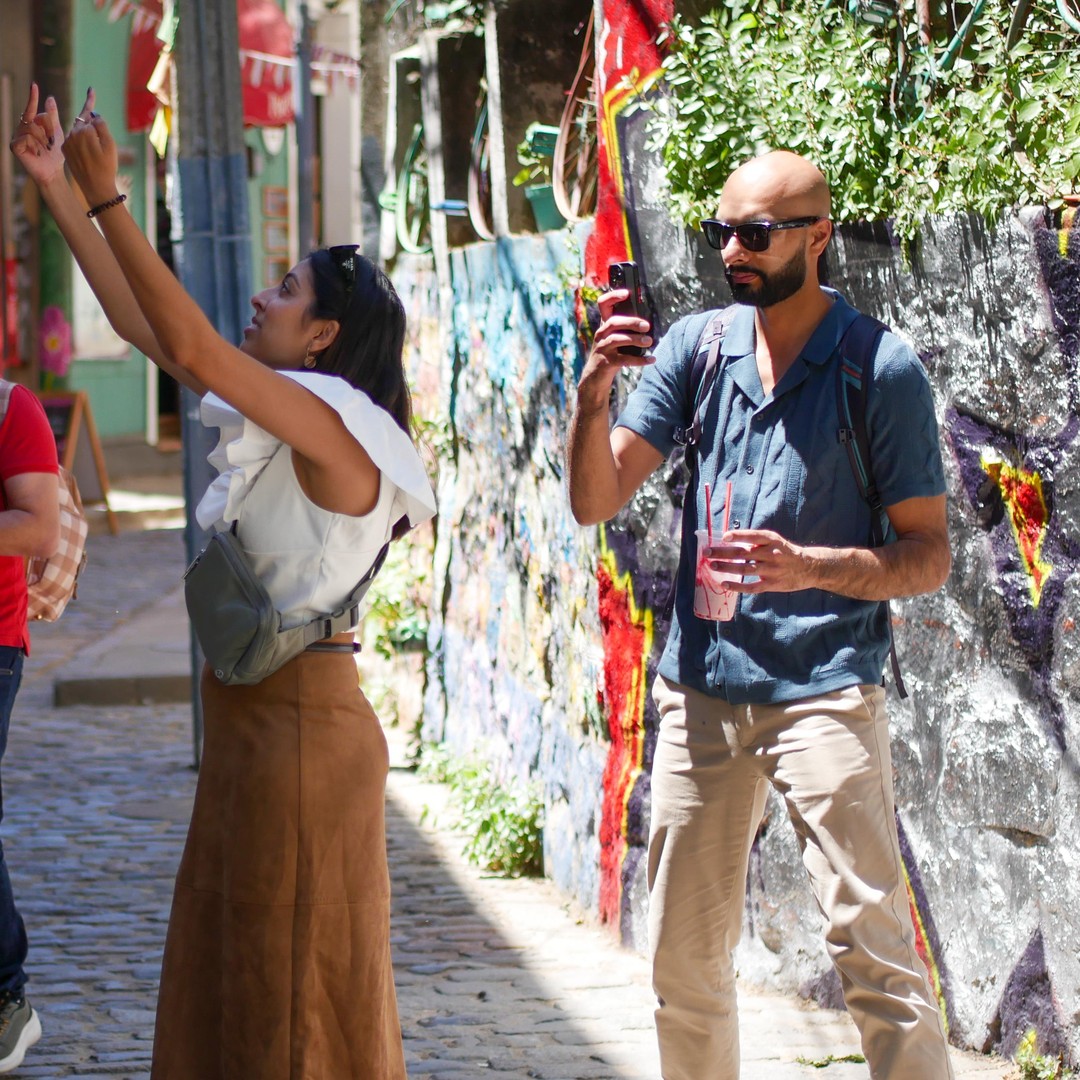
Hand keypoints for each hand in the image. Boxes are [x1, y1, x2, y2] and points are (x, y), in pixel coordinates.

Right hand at [8, 84, 64, 187]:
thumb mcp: (56, 133)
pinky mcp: (14, 146)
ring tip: (46, 149)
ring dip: (43, 139)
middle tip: (52, 142)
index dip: (33, 97)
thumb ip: (53, 117)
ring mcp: (16, 136)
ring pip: (32, 128)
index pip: (31, 108)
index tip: (34, 85)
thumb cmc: (54, 154)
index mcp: (31, 123)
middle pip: (36, 118)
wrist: (53, 172)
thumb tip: (50, 98)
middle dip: (49, 129)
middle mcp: (21, 127)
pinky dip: (36, 146)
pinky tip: (38, 153)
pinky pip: (27, 138)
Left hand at [61, 89, 120, 208]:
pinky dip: (80, 141)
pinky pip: (74, 140)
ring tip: (93, 137)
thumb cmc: (107, 167)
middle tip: (90, 95)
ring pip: (78, 131)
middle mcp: (73, 134)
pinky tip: (88, 148)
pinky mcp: (66, 150)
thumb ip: (102, 126)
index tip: (91, 89)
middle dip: (88, 116)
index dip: (91, 102)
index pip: (90, 115)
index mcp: (84, 131)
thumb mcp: (110, 146)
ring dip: (85, 131)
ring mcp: (68, 142)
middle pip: (83, 121)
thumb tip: (94, 115)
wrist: (96, 187)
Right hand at [576, 289, 653, 407]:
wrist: (595, 378)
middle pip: (614, 322)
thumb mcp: (616, 339)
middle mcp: (601, 334)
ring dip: (635, 340)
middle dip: (631, 322)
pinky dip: (639, 360)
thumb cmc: (610, 354)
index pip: (603, 304)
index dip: (613, 296)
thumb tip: (648, 323)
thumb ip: (626, 329)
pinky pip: (624, 359)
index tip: (627, 293)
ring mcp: (602, 348)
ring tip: (649, 341)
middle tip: (646, 326)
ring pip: (617, 339)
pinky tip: (651, 360)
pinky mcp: (606, 362)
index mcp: (604, 326)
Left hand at [707, 529, 813, 593]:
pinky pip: (752, 587)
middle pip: (744, 553)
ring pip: (745, 569)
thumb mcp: (774, 541)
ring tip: (712, 565)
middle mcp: (772, 554)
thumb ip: (755, 540)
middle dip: (723, 553)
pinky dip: (737, 586)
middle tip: (707, 552)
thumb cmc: (784, 552)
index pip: (753, 536)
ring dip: (727, 568)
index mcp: (772, 540)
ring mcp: (772, 570)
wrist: (807, 567)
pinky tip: (725, 584)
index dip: (739, 536)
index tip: (724, 536)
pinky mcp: (772, 584)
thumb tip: (728, 539)